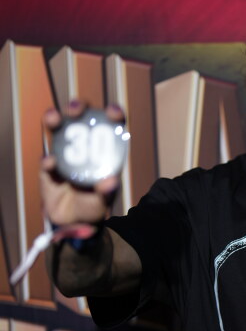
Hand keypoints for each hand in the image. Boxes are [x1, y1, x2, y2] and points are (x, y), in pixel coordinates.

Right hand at [40, 101, 123, 226]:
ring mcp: (63, 153)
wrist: (73, 221)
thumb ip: (107, 192)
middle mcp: (83, 145)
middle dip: (77, 108)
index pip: (111, 124)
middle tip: (75, 109)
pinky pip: (47, 160)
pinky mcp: (48, 167)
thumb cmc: (94, 204)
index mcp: (104, 148)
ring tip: (53, 119)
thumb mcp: (104, 200)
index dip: (113, 114)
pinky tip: (51, 164)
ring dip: (54, 120)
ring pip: (58, 130)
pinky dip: (49, 160)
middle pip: (80, 118)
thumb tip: (110, 182)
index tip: (112, 112)